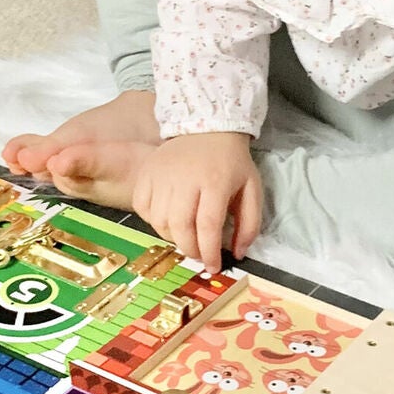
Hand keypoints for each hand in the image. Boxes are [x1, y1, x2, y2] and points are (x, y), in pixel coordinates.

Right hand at [132, 133, 260, 275]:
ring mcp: (161, 174)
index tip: (213, 266)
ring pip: (159, 221)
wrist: (207, 127)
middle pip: (180, 226)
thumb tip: (238, 253)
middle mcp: (185, 178)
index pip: (208, 225)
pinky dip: (152, 220)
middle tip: (199, 254)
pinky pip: (142, 207)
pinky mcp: (146, 172)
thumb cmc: (231, 162)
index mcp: (215, 181)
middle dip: (190, 249)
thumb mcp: (252, 189)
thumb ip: (249, 224)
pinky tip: (168, 219)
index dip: (209, 252)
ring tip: (186, 236)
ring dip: (172, 237)